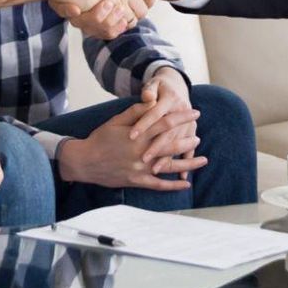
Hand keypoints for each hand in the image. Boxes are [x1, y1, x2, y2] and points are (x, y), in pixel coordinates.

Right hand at [57, 99, 204, 190]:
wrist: (84, 162)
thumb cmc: (100, 138)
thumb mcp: (116, 120)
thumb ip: (136, 111)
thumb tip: (153, 101)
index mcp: (139, 135)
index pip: (166, 123)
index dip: (182, 117)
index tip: (195, 113)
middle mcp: (142, 152)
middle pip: (172, 145)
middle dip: (188, 140)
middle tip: (199, 136)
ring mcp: (141, 169)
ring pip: (170, 166)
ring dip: (188, 163)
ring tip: (203, 160)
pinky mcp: (137, 181)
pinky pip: (159, 185)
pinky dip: (173, 185)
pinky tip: (186, 184)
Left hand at [130, 71, 201, 173]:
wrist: (178, 85)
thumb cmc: (160, 87)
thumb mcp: (154, 84)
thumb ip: (149, 91)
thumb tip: (147, 96)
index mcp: (169, 99)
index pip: (155, 113)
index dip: (144, 123)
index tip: (131, 135)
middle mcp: (181, 111)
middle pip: (168, 132)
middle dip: (156, 146)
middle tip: (143, 158)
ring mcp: (188, 123)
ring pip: (178, 143)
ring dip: (167, 157)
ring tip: (155, 169)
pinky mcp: (190, 131)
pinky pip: (190, 149)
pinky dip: (186, 162)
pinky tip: (181, 177)